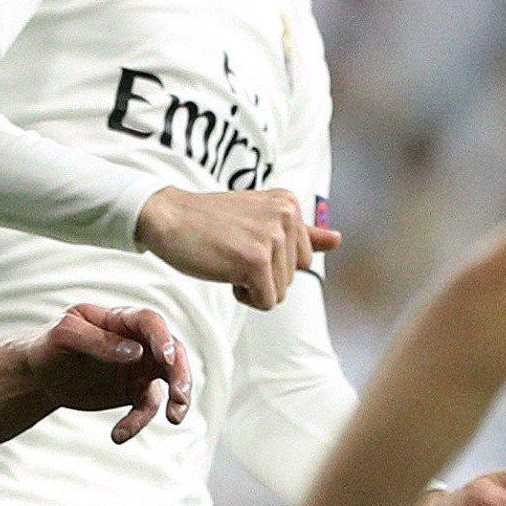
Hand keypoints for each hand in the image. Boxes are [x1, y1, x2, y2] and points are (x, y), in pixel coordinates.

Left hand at [33, 301, 194, 441]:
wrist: (41, 374)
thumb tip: (133, 352)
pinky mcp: (133, 391)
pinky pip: (145, 406)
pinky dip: (137, 422)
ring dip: (177, 400)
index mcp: (120, 319)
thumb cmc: (51, 345)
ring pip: (169, 380)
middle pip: (172, 351)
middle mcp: (137, 341)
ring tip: (174, 418)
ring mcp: (139, 366)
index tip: (166, 358)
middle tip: (180, 396)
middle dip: (181, 373)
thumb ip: (97, 340)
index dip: (162, 338)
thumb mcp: (66, 336)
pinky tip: (118, 435)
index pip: (150, 322)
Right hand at [137, 186, 330, 310]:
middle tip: (231, 250)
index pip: (303, 259)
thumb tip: (338, 240)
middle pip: (292, 277)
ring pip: (280, 292)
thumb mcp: (258, 220)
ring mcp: (272, 237)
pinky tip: (224, 271)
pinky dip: (244, 296)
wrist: (167, 217)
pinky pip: (265, 301)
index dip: (271, 262)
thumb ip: (301, 232)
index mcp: (290, 203)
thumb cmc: (208, 223)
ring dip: (251, 286)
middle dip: (262, 276)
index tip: (243, 241)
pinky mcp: (255, 260)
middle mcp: (286, 215)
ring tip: (227, 258)